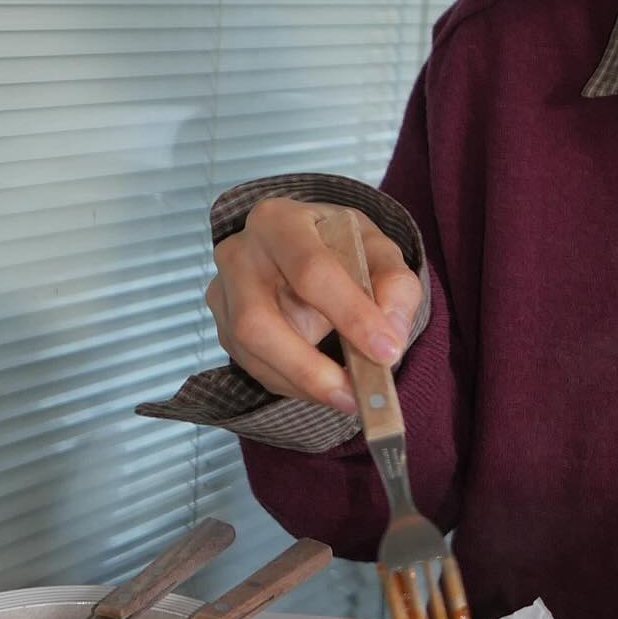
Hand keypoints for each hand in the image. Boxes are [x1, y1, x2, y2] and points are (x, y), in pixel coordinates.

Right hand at [206, 200, 420, 411]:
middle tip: (354, 396)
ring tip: (347, 397)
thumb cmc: (341, 247)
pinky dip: (291, 384)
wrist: (308, 249)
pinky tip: (323, 386)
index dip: (350, 314)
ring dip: (301, 383)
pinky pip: (251, 365)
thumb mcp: (380, 252)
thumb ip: (395, 286)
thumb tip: (392, 336)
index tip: (386, 351)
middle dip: (307, 367)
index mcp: (280, 221)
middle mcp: (240, 253)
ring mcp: (223, 292)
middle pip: (258, 320)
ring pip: (249, 349)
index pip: (312, 270)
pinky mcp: (222, 325)